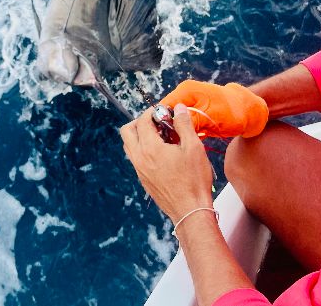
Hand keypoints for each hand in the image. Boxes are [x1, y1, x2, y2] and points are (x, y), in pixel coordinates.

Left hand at [120, 104, 213, 223]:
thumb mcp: (193, 148)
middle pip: (127, 131)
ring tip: (161, 137)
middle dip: (140, 122)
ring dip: (140, 136)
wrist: (190, 211)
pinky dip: (143, 149)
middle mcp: (139, 158)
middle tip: (158, 123)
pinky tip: (162, 153)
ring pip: (129, 145)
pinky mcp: (143, 179)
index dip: (153, 112)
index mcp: (150, 148)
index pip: (143, 121)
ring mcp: (139, 170)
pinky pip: (135, 158)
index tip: (166, 112)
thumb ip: (184, 125)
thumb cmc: (193, 180)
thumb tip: (179, 108)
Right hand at [160, 80, 268, 137]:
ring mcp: (189, 104)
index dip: (160, 122)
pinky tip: (184, 144)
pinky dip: (182, 133)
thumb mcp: (209, 117)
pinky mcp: (194, 114)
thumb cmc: (232, 112)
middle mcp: (184, 95)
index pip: (163, 106)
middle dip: (167, 129)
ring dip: (175, 133)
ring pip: (173, 121)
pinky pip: (182, 124)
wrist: (249, 112)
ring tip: (177, 147)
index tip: (161, 139)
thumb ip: (189, 121)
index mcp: (185, 91)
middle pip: (166, 114)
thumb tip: (170, 128)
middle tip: (170, 145)